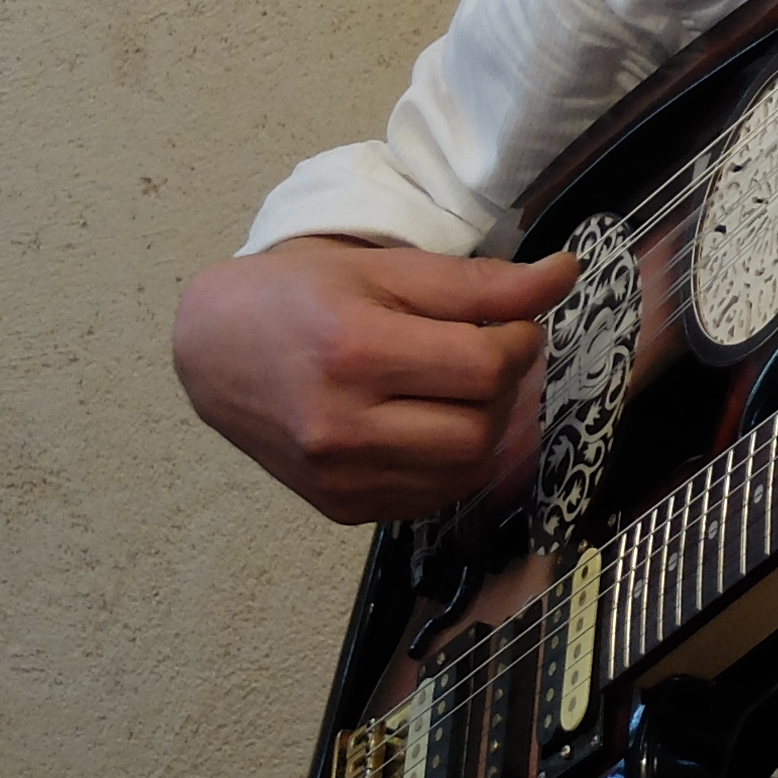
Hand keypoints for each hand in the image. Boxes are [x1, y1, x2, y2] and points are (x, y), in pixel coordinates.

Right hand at [172, 236, 581, 526]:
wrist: (214, 349)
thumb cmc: (297, 295)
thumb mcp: (385, 270)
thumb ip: (478, 282)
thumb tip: (563, 276)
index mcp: (354, 352)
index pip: (485, 367)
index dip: (519, 342)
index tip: (512, 323)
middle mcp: (342, 426)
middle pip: (479, 428)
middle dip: (504, 389)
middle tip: (488, 356)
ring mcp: (338, 476)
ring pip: (463, 471)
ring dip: (485, 428)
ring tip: (460, 389)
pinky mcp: (340, 507)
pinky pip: (431, 498)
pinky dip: (450, 463)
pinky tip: (432, 424)